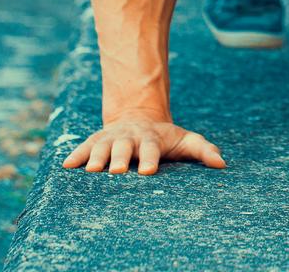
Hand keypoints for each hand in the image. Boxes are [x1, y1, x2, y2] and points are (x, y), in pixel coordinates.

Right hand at [61, 111, 226, 174]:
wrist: (140, 117)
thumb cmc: (166, 137)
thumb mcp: (186, 140)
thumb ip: (203, 150)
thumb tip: (222, 163)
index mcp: (151, 139)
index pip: (151, 149)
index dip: (149, 158)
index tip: (148, 171)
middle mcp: (129, 138)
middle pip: (123, 148)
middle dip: (120, 158)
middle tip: (115, 171)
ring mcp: (111, 138)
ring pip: (102, 146)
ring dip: (96, 157)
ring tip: (92, 170)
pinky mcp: (96, 140)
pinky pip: (84, 147)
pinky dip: (76, 155)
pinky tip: (66, 166)